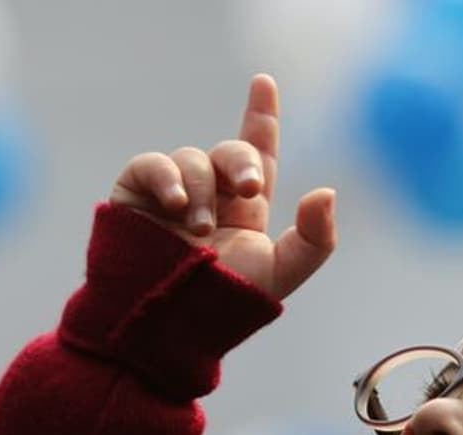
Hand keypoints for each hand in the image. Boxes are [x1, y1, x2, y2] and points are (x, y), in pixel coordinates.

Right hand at [109, 74, 336, 301]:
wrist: (168, 324)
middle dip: (241, 161)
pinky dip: (167, 178)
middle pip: (230, 151)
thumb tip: (327, 191)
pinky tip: (176, 205)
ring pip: (193, 159)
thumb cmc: (225, 304)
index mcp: (245, 209)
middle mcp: (211, 195)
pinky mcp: (135, 195)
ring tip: (198, 231)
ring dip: (202, 191)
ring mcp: (171, 193)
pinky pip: (151, 164)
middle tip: (248, 189)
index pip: (256, 153)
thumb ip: (315, 238)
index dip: (261, 117)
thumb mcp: (281, 274)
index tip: (264, 82)